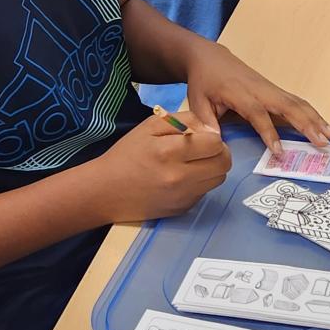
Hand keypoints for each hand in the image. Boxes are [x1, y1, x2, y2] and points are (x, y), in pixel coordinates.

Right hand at [94, 116, 229, 222]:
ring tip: (193, 162)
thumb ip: (184, 121)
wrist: (105, 191)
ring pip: (219, 179)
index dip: (212, 136)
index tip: (202, 136)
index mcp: (169, 152)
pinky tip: (182, 177)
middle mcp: (179, 177)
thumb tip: (211, 129)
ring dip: (212, 168)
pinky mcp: (182, 209)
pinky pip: (205, 191)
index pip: (215, 144)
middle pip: (224, 164)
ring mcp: (182, 197)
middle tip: (203, 148)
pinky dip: (200, 182)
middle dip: (219, 152)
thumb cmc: (127, 154)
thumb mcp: (150, 126)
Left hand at [185, 40, 329, 155]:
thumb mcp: (197, 99)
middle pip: (287, 105)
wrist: (211, 57)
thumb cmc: (204, 81)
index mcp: (240, 93)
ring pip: (297, 103)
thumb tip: (214, 141)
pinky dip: (312, 114)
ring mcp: (269, 88)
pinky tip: (324, 126)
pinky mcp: (274, 90)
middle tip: (322, 142)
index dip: (269, 132)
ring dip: (316, 119)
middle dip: (306, 124)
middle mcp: (259, 90)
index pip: (258, 114)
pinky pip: (296, 102)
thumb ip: (205, 120)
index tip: (280, 152)